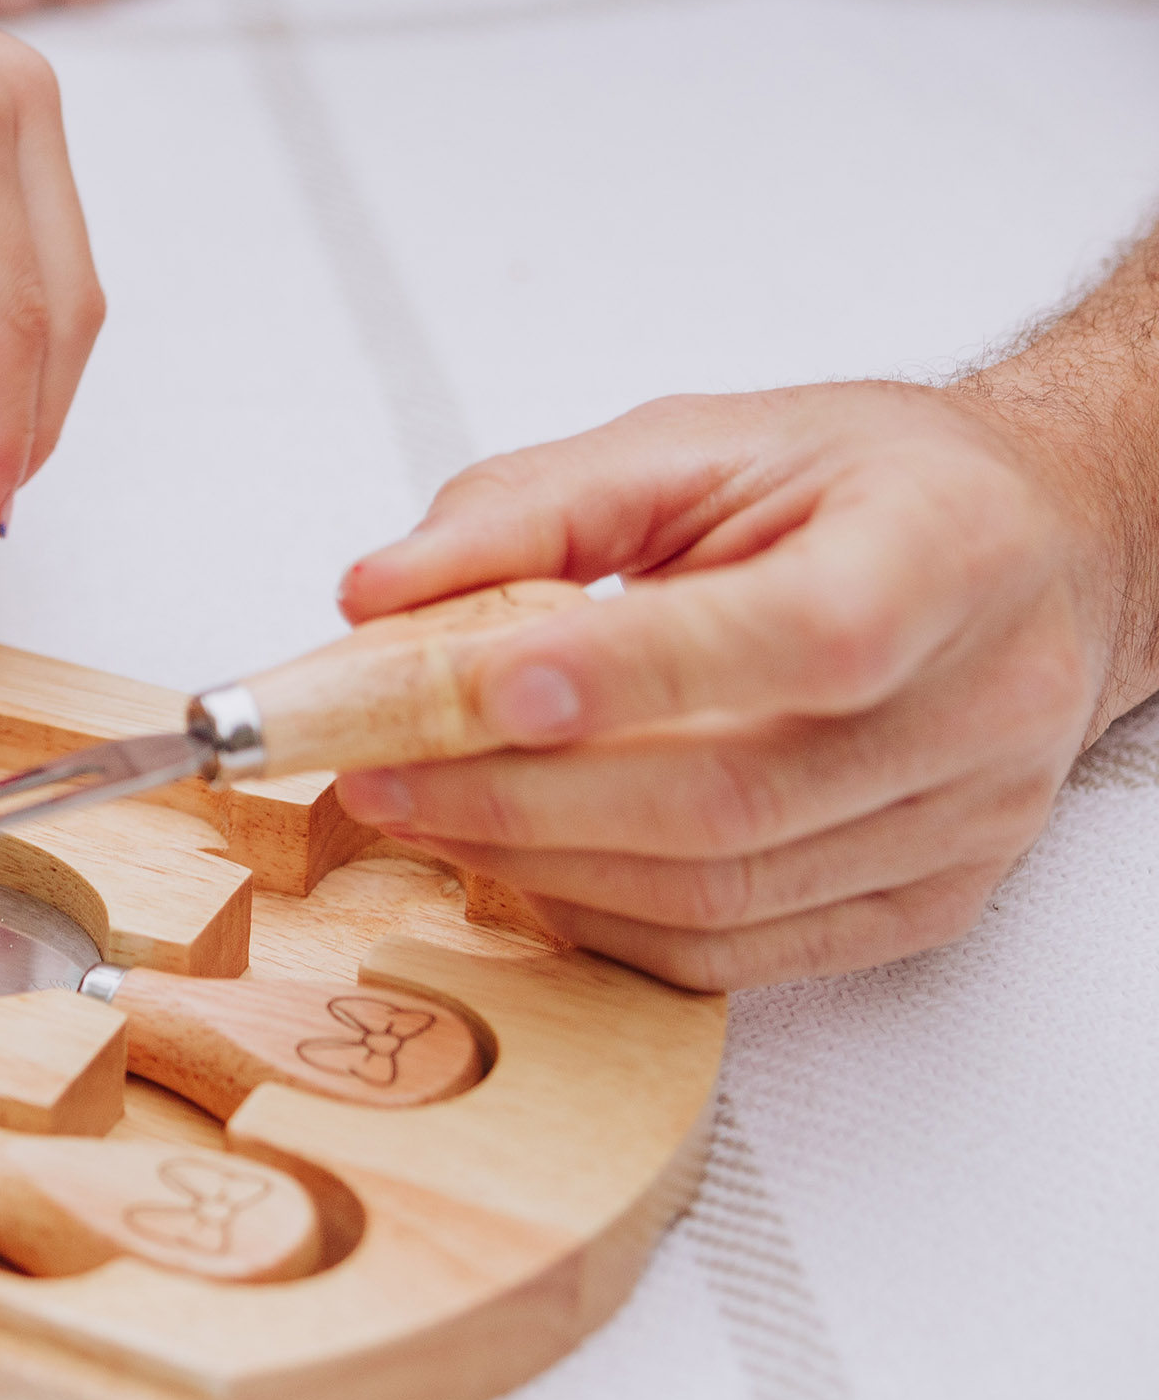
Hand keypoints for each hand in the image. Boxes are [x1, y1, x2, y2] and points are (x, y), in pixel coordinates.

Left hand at [329, 383, 1136, 988]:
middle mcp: (984, 701)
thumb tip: (380, 593)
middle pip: (734, 796)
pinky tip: (524, 862)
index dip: (633, 673)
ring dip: (540, 864)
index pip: (803, 635)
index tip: (478, 688)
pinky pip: (739, 956)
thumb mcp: (698, 443)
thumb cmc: (862, 490)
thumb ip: (530, 507)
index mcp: (947, 551)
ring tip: (424, 811)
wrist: (1021, 550)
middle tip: (380, 771)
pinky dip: (604, 919)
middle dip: (522, 797)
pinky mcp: (926, 904)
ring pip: (721, 894)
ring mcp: (964, 822)